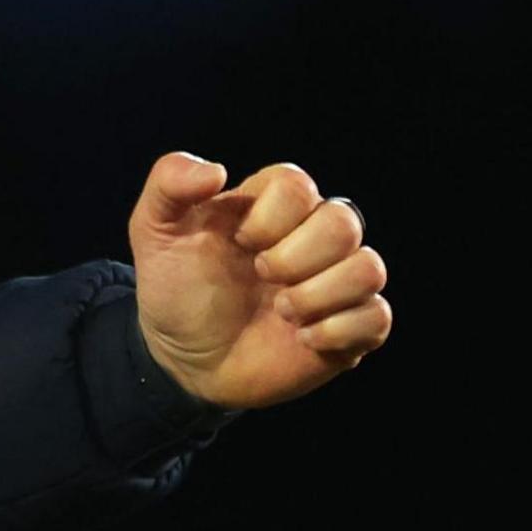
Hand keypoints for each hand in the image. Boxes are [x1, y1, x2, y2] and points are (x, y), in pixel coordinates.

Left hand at [126, 152, 391, 410]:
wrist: (183, 359)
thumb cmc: (176, 288)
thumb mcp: (154, 231)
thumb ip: (168, 183)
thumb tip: (215, 171)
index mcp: (272, 205)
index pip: (298, 184)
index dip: (269, 217)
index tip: (239, 242)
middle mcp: (312, 238)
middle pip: (343, 221)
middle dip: (295, 257)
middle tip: (261, 276)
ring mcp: (335, 282)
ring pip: (369, 268)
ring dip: (318, 295)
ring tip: (281, 311)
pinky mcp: (351, 327)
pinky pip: (377, 317)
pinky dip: (337, 330)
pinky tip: (301, 339)